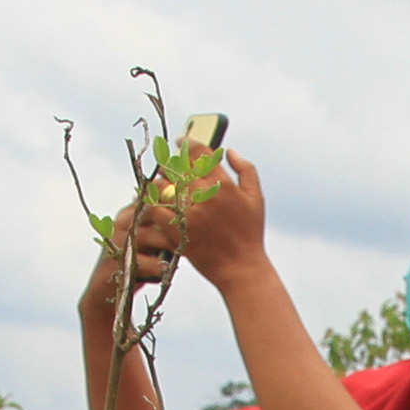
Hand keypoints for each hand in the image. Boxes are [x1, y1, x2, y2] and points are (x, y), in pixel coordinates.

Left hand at [100, 149, 270, 301]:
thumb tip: (229, 150)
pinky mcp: (177, 231)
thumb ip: (246, 169)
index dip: (187, 143)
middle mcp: (205, 197)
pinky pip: (156, 209)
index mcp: (224, 185)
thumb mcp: (256, 198)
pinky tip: (154, 201)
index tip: (180, 141)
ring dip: (159, 181)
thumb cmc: (250, 233)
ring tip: (161, 182)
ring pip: (163, 186)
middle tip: (167, 163)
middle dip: (171, 162)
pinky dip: (153, 202)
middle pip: (177, 167)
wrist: (240, 268)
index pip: (200, 153)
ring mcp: (189, 214)